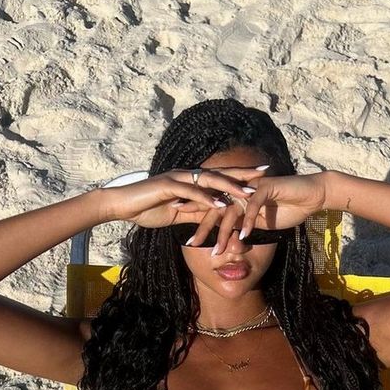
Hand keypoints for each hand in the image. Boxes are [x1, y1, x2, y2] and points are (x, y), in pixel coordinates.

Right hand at [101, 166, 269, 227]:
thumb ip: (196, 213)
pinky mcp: (168, 186)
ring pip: (209, 181)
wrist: (123, 206)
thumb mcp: (178, 214)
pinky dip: (206, 198)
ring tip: (248, 192)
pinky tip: (220, 204)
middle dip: (244, 173)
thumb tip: (214, 217)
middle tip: (266, 172)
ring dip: (230, 186)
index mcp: (191, 181)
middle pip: (221, 173)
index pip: (221, 176)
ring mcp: (178, 178)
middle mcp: (187, 175)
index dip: (241, 176)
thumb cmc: (148, 209)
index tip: (262, 176)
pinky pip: (191, 192)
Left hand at [174, 172, 329, 253]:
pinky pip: (252, 206)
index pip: (213, 208)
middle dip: (203, 227)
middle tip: (190, 242)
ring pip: (231, 210)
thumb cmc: (288, 208)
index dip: (198, 221)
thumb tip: (232, 238)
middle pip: (216, 208)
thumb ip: (246, 226)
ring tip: (216, 251)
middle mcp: (240, 189)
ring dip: (223, 233)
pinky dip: (248, 223)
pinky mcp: (265, 187)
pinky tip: (243, 238)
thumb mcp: (262, 222)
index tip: (186, 235)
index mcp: (237, 196)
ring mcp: (251, 187)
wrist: (311, 196)